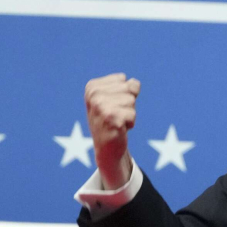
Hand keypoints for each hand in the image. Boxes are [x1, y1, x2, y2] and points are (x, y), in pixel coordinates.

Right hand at [85, 73, 140, 189]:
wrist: (106, 147)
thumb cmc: (113, 120)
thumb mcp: (117, 98)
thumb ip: (127, 86)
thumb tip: (134, 83)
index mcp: (92, 87)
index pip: (123, 79)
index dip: (124, 93)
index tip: (113, 105)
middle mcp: (94, 95)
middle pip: (129, 88)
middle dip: (129, 103)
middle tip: (116, 115)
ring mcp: (100, 106)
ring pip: (132, 101)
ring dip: (129, 113)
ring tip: (117, 121)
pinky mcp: (110, 118)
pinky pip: (132, 114)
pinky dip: (130, 123)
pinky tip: (119, 129)